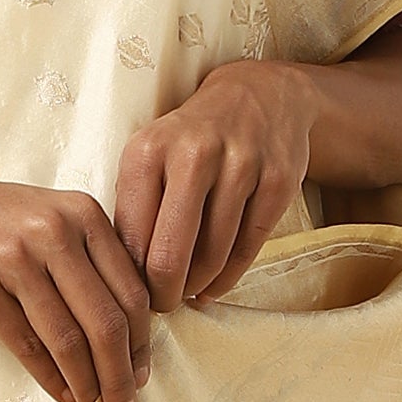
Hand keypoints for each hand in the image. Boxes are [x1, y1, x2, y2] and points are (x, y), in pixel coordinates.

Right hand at [0, 160, 153, 401]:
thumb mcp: (45, 215)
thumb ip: (87, 255)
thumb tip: (126, 327)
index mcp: (81, 213)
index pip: (131, 289)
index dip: (143, 341)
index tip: (144, 372)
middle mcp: (54, 232)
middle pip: (106, 319)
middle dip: (122, 372)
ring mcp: (15, 260)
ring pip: (69, 339)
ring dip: (88, 383)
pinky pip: (27, 345)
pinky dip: (50, 377)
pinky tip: (62, 394)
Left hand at [113, 62, 316, 306]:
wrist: (259, 96)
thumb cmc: (190, 138)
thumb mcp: (150, 155)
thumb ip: (134, 208)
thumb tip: (124, 278)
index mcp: (149, 151)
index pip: (131, 237)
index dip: (130, 277)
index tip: (133, 293)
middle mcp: (194, 154)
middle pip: (170, 254)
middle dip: (163, 293)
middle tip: (162, 305)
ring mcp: (241, 166)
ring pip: (213, 255)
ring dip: (196, 285)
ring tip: (187, 293)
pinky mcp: (278, 181)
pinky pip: (248, 247)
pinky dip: (228, 277)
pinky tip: (214, 285)